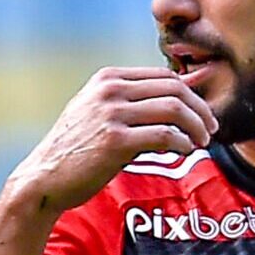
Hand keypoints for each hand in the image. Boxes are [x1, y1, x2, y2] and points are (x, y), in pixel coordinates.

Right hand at [4, 67, 217, 216]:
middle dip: (200, 109)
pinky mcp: (115, 140)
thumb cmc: (76, 150)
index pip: (164, 76)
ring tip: (201, 143)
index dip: (191, 94)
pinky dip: (182, 144)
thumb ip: (132, 103)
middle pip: (175, 89)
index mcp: (108, 78)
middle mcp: (109, 90)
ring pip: (174, 109)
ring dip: (196, 127)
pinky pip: (164, 136)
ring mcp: (111, 114)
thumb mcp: (99, 114)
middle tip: (210, 129)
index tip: (202, 115)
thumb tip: (181, 100)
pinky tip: (183, 152)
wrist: (44, 178)